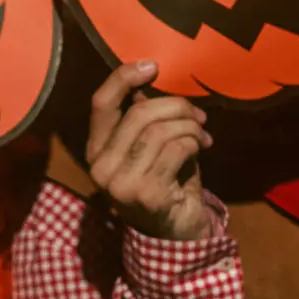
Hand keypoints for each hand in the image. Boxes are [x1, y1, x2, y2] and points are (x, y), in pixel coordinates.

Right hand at [86, 63, 214, 241]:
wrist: (177, 232)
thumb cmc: (166, 182)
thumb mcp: (150, 147)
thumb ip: (145, 119)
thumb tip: (151, 77)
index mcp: (96, 150)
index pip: (101, 104)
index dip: (123, 78)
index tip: (153, 66)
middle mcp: (102, 167)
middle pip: (139, 114)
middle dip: (176, 107)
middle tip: (198, 114)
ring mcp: (122, 183)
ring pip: (161, 131)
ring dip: (190, 126)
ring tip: (202, 134)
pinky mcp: (147, 194)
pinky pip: (176, 150)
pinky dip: (194, 143)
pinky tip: (200, 150)